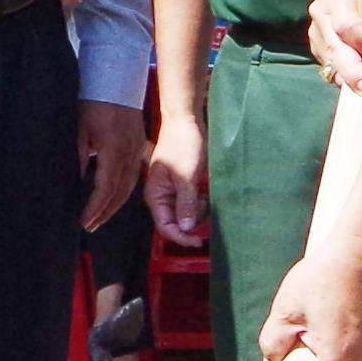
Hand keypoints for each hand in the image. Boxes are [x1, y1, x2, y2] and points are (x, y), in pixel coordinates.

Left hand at [77, 100, 146, 227]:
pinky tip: (116, 198)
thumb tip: (75, 181)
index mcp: (113, 149)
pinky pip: (135, 174)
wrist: (117, 80)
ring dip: (115, 205)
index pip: (105, 187)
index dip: (95, 207)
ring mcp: (137, 150)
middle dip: (104, 212)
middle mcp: (129, 153)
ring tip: (100, 218)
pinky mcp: (140, 145)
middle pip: (119, 192)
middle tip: (89, 226)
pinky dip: (125, 190)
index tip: (84, 220)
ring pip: (129, 186)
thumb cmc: (94, 101)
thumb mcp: (80, 129)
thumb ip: (79, 156)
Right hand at [144, 111, 209, 246]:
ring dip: (198, 211)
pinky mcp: (182, 186)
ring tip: (205, 195)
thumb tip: (186, 228)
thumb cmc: (183, 143)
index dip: (181, 237)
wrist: (185, 120)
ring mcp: (172, 191)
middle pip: (176, 223)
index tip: (199, 240)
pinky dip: (200, 203)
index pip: (165, 227)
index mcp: (156, 195)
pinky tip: (205, 191)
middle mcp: (161, 196)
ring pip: (185, 215)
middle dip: (192, 220)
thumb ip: (185, 203)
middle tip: (205, 205)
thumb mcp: (186, 175)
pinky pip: (191, 204)